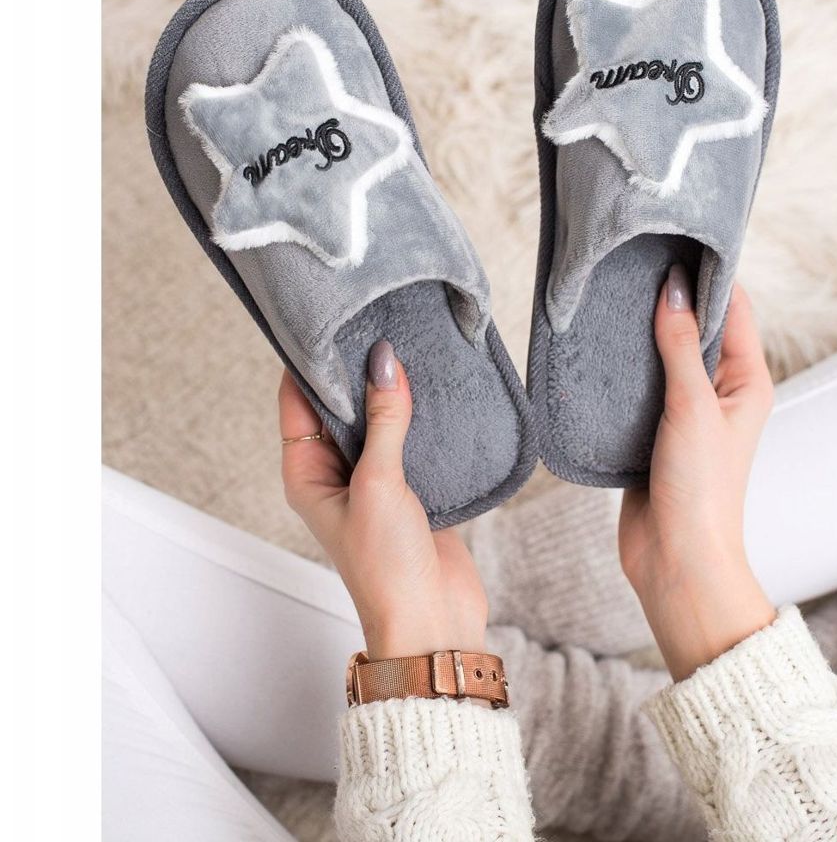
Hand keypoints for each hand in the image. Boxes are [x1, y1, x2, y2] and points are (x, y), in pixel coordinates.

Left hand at [279, 341, 487, 660]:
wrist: (432, 620)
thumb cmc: (387, 567)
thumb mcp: (379, 484)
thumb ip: (384, 422)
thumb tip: (384, 363)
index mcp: (307, 474)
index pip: (297, 403)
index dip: (310, 362)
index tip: (330, 320)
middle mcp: (337, 474)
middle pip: (339, 407)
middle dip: (356, 371)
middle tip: (377, 323)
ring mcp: (375, 480)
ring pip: (377, 421)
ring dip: (391, 393)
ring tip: (410, 346)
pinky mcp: (412, 487)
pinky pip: (410, 439)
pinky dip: (420, 416)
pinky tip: (436, 388)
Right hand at [619, 267, 776, 680]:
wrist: (676, 558)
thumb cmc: (701, 489)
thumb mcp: (693, 407)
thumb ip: (681, 346)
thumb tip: (675, 291)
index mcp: (747, 382)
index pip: (734, 311)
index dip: (709, 276)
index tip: (679, 242)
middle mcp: (719, 392)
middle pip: (697, 329)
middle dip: (671, 299)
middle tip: (636, 263)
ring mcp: (685, 411)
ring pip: (665, 357)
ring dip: (643, 333)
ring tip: (613, 296)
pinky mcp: (654, 431)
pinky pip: (641, 386)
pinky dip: (624, 367)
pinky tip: (600, 347)